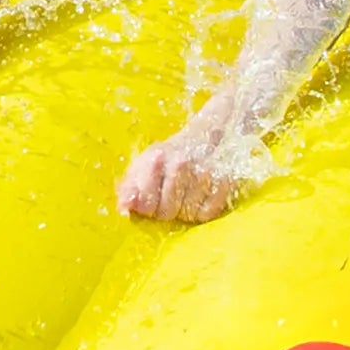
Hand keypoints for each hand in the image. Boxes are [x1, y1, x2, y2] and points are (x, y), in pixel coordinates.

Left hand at [117, 107, 251, 225]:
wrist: (205, 135)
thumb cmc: (167, 157)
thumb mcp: (141, 165)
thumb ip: (129, 189)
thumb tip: (123, 210)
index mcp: (158, 158)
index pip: (146, 203)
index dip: (147, 207)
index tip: (149, 200)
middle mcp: (182, 163)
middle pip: (168, 212)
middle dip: (165, 210)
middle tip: (167, 198)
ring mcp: (206, 172)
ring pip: (189, 214)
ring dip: (185, 211)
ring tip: (184, 196)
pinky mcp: (226, 181)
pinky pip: (209, 213)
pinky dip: (202, 211)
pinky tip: (199, 199)